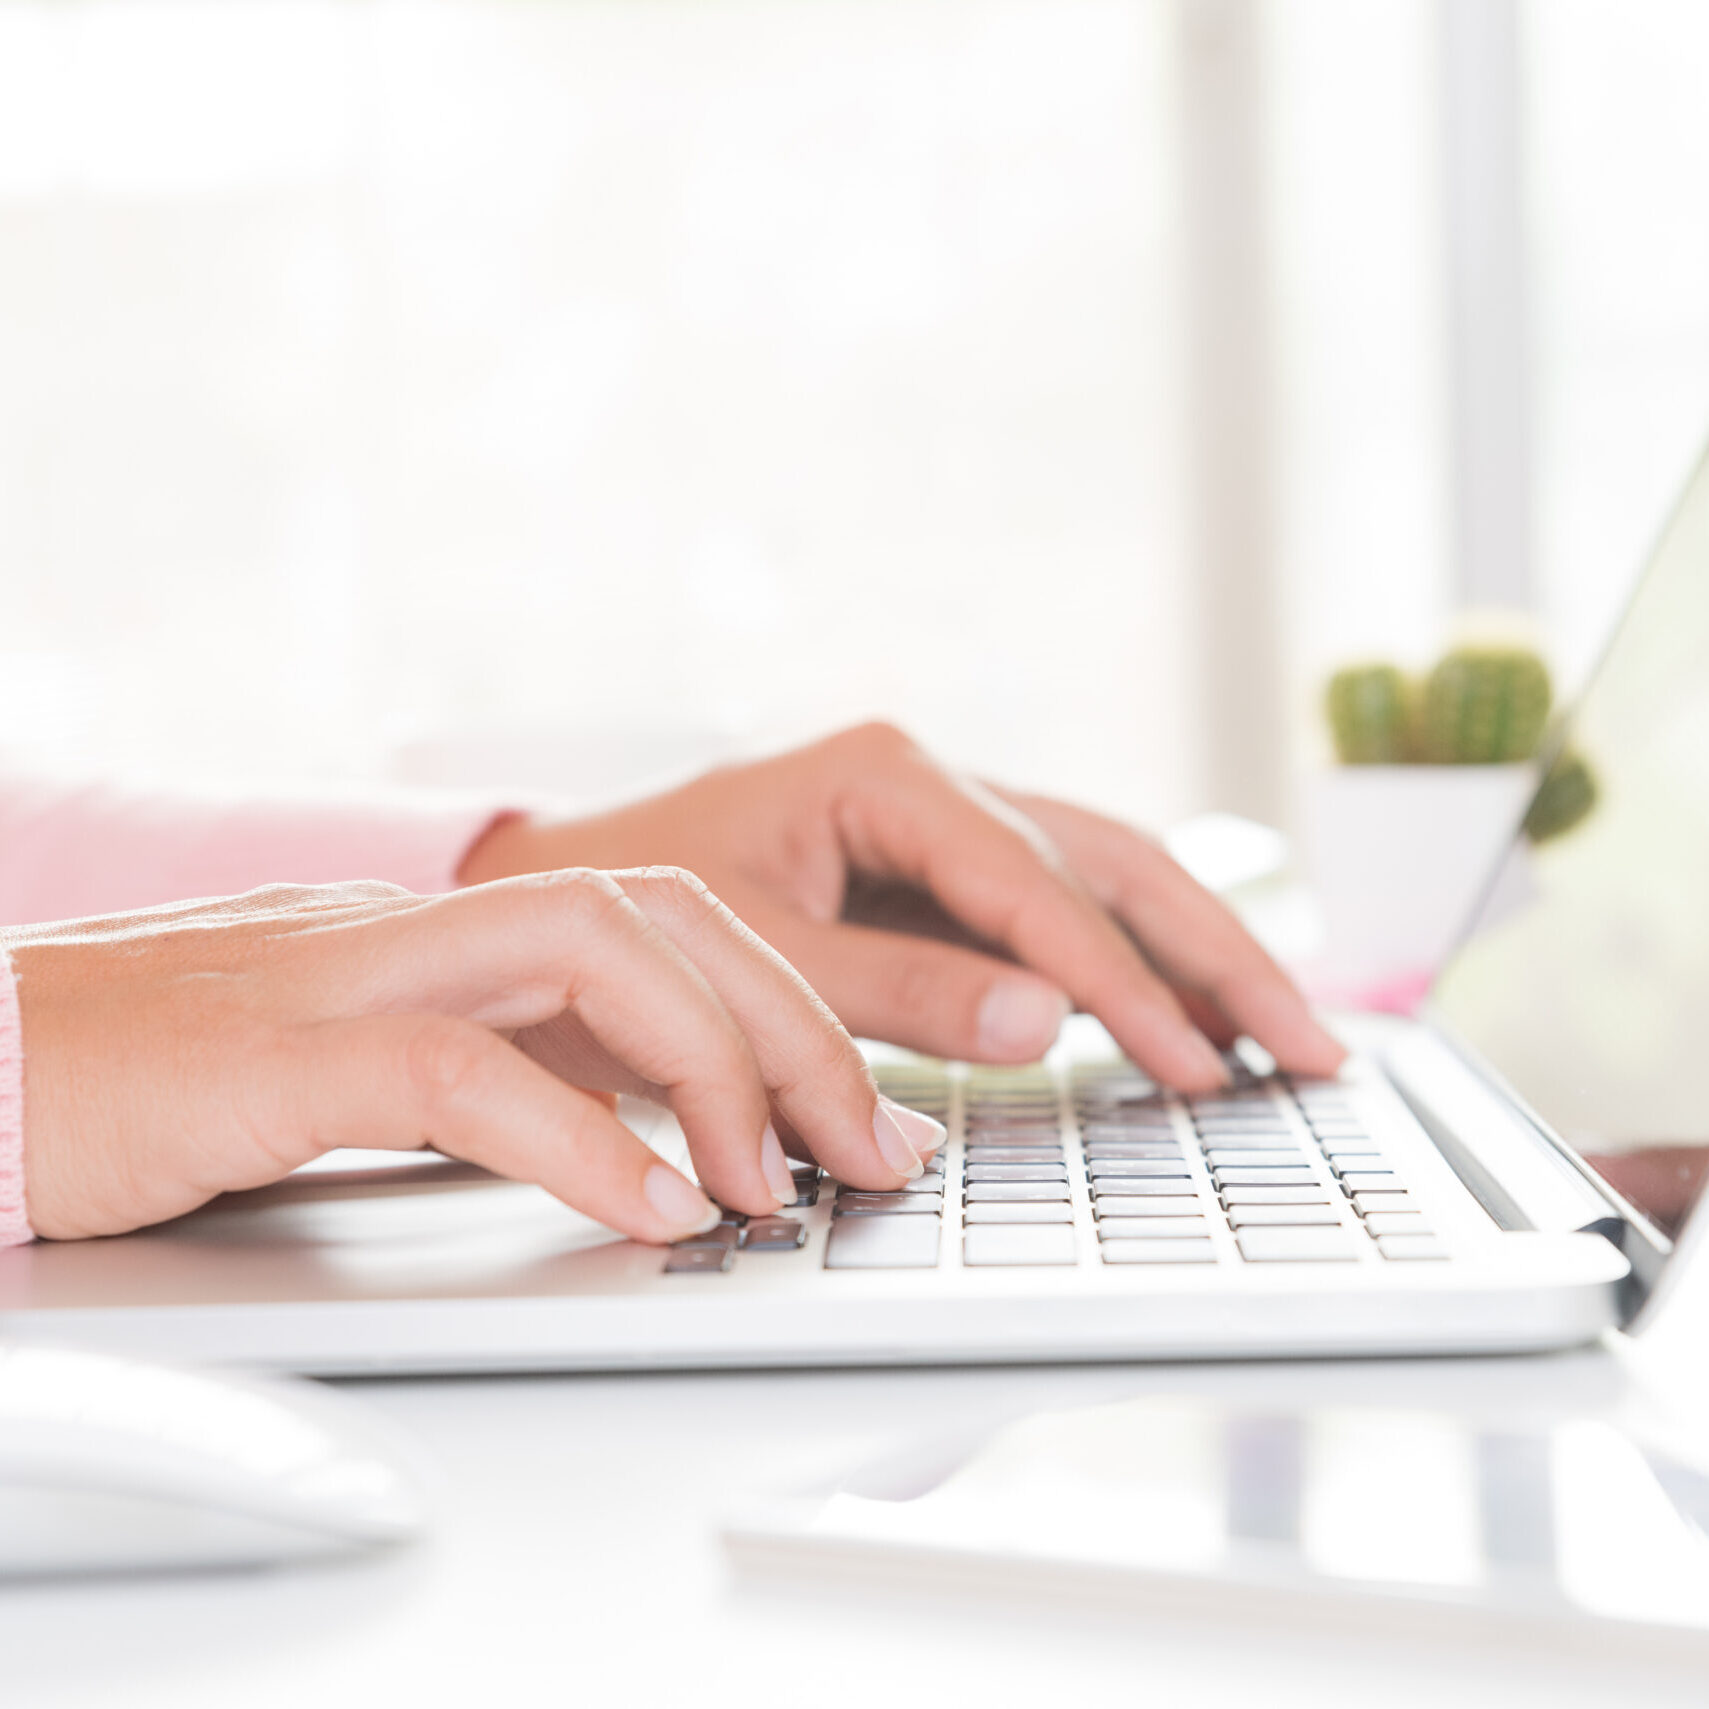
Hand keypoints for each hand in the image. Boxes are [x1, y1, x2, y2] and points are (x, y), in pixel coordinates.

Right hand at [7, 870, 942, 1241]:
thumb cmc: (155, 1082)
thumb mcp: (359, 1066)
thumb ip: (498, 1070)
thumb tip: (652, 1140)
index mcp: (446, 929)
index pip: (665, 917)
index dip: (788, 1005)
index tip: (866, 1114)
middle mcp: (415, 924)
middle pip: (664, 913)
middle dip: (797, 1028)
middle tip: (872, 1149)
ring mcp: (342, 968)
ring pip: (588, 949)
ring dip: (716, 1065)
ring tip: (774, 1182)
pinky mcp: (266, 1052)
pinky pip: (458, 1070)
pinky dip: (578, 1138)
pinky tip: (652, 1212)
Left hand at [458, 723, 1344, 1091]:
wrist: (567, 889)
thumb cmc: (637, 907)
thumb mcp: (753, 950)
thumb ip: (895, 991)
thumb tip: (1050, 1024)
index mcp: (887, 773)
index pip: (1035, 885)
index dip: (1122, 980)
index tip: (1196, 1059)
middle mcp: (938, 783)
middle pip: (1114, 862)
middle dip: (1218, 956)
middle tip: (1311, 1048)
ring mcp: (952, 826)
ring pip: (1112, 882)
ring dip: (1203, 959)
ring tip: (1291, 1039)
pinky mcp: (950, 876)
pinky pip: (1067, 917)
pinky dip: (1138, 969)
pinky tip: (1196, 1019)